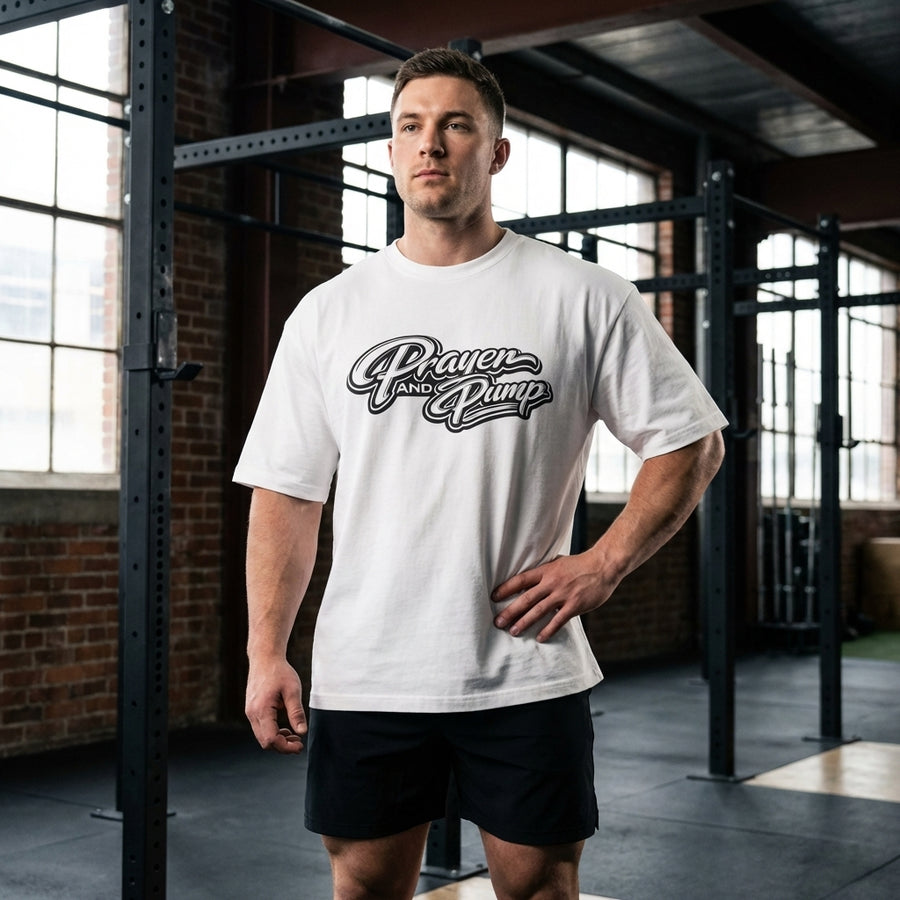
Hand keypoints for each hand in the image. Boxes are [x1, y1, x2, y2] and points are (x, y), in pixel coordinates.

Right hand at [245, 657, 307, 753]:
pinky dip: (272, 732)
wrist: (265, 658)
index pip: (271, 739)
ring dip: (277, 740)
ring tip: (294, 736)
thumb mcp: (292, 690)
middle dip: (282, 746)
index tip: (299, 746)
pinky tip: (284, 728)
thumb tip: (302, 732)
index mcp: (261, 710)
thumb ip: (296, 712)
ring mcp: (250, 712)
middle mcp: (252, 713)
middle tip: (298, 743)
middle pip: (265, 742)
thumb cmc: (279, 671)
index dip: (286, 747)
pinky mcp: (252, 709)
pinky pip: (260, 728)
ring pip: (262, 736)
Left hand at [491, 551, 615, 642]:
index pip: (521, 580)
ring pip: (539, 611)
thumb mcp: (558, 562)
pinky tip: (540, 638)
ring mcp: (563, 594)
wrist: (603, 566)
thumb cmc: (579, 565)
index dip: (506, 588)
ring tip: (513, 632)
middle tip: (498, 622)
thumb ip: (544, 571)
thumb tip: (528, 578)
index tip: (493, 597)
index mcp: (546, 571)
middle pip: (526, 598)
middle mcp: (552, 582)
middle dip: (510, 611)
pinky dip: (548, 630)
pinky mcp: (575, 605)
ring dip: (524, 622)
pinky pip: (558, 620)